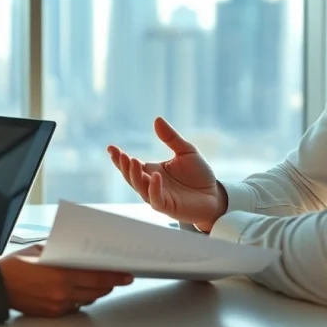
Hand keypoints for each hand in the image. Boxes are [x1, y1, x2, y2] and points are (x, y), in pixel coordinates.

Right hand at [0, 245, 133, 316]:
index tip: (127, 273)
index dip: (115, 275)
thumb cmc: (16, 264)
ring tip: (104, 282)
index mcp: (61, 273)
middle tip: (122, 277)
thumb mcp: (41, 249)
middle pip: (97, 289)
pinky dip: (82, 298)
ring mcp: (58, 304)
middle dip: (111, 283)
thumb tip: (83, 249)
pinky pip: (76, 306)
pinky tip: (83, 290)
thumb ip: (63, 250)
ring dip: (98, 291)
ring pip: (89, 299)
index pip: (97, 275)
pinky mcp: (53, 313)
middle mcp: (62, 291)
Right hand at [108, 117, 226, 230]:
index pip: (132, 165)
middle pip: (131, 177)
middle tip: (121, 154)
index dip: (119, 158)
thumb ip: (171, 138)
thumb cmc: (200, 175)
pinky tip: (155, 176)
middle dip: (124, 166)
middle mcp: (152, 184)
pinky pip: (156, 199)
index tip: (111, 147)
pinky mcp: (168, 207)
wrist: (215, 195)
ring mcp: (159, 196)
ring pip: (140, 188)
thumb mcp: (186, 151)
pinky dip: (154, 188)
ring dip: (135, 176)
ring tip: (134, 161)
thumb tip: (157, 119)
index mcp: (152, 171)